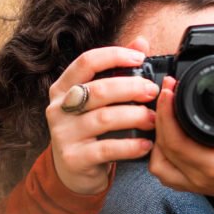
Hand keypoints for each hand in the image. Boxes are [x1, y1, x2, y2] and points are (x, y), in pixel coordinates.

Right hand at [46, 35, 159, 194]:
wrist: (74, 172)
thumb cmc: (90, 129)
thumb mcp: (99, 99)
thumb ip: (117, 70)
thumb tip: (141, 41)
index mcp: (63, 87)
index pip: (86, 61)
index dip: (114, 55)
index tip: (140, 58)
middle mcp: (59, 108)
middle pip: (98, 89)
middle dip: (131, 88)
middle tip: (153, 91)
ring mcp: (63, 134)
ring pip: (104, 118)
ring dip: (135, 116)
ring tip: (154, 119)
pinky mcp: (73, 158)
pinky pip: (106, 149)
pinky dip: (130, 146)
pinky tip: (146, 144)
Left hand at [148, 59, 213, 212]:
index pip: (176, 140)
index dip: (167, 112)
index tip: (171, 87)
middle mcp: (202, 178)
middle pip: (162, 148)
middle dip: (160, 115)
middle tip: (169, 90)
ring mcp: (197, 185)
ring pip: (159, 163)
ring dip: (157, 138)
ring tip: (167, 113)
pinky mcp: (196, 185)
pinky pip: (166, 172)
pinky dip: (162, 154)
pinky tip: (171, 136)